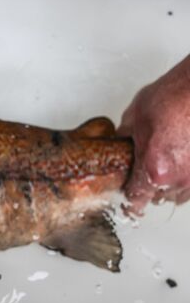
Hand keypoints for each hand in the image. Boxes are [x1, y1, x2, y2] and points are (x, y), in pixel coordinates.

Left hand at [119, 55, 189, 215]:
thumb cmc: (174, 98)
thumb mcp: (136, 116)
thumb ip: (126, 136)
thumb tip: (120, 142)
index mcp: (154, 170)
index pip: (137, 198)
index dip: (130, 200)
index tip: (128, 205)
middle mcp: (180, 179)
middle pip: (159, 197)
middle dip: (150, 187)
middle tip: (146, 171)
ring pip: (181, 194)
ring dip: (172, 185)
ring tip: (166, 164)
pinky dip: (189, 176)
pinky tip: (183, 159)